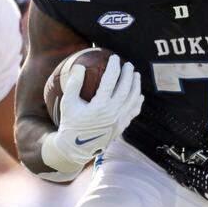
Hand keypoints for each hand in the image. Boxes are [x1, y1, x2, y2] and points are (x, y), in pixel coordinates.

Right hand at [46, 54, 142, 168]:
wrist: (76, 148)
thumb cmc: (70, 123)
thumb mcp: (68, 103)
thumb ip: (74, 84)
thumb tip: (80, 66)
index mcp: (99, 106)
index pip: (110, 81)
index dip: (114, 67)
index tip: (114, 57)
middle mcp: (112, 113)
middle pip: (126, 89)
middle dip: (128, 74)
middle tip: (128, 64)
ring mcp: (119, 121)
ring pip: (133, 100)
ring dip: (136, 86)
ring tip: (136, 75)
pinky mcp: (122, 127)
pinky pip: (134, 112)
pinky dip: (138, 102)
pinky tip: (139, 95)